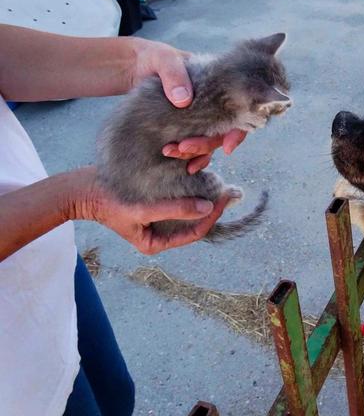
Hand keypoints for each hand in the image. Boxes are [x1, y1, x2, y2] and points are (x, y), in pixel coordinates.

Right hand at [72, 167, 229, 253]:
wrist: (82, 188)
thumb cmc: (109, 202)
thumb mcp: (142, 209)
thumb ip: (174, 210)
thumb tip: (207, 208)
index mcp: (158, 243)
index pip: (195, 232)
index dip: (213, 216)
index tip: (225, 198)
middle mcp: (162, 232)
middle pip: (195, 221)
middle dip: (212, 207)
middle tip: (229, 189)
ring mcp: (159, 218)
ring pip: (189, 208)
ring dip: (202, 194)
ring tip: (218, 180)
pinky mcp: (156, 202)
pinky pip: (179, 196)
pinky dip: (190, 186)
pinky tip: (200, 173)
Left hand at [128, 38, 247, 173]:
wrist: (130, 66)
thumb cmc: (152, 58)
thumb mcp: (163, 59)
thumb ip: (174, 75)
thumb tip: (184, 101)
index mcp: (216, 86)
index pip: (238, 111)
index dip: (238, 131)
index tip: (227, 147)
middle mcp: (212, 104)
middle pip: (223, 132)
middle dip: (206, 144)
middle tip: (184, 147)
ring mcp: (197, 117)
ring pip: (208, 141)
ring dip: (195, 152)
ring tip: (170, 152)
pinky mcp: (182, 128)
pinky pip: (194, 147)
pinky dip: (190, 158)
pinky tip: (184, 166)